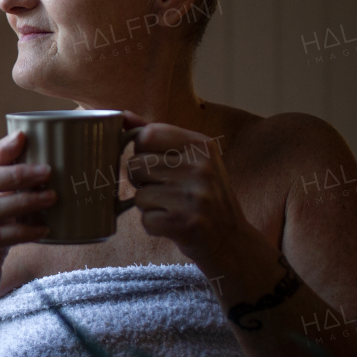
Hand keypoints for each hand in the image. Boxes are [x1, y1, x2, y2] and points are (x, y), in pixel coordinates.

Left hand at [121, 111, 248, 260]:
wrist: (233, 240)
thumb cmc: (205, 196)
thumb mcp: (192, 159)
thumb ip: (158, 137)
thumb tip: (123, 116)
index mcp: (201, 145)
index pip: (146, 134)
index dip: (142, 152)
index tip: (158, 165)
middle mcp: (200, 167)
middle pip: (135, 164)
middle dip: (142, 182)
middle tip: (167, 191)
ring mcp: (194, 196)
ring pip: (138, 195)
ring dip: (149, 206)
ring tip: (173, 208)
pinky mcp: (185, 223)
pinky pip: (146, 220)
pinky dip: (155, 227)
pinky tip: (175, 226)